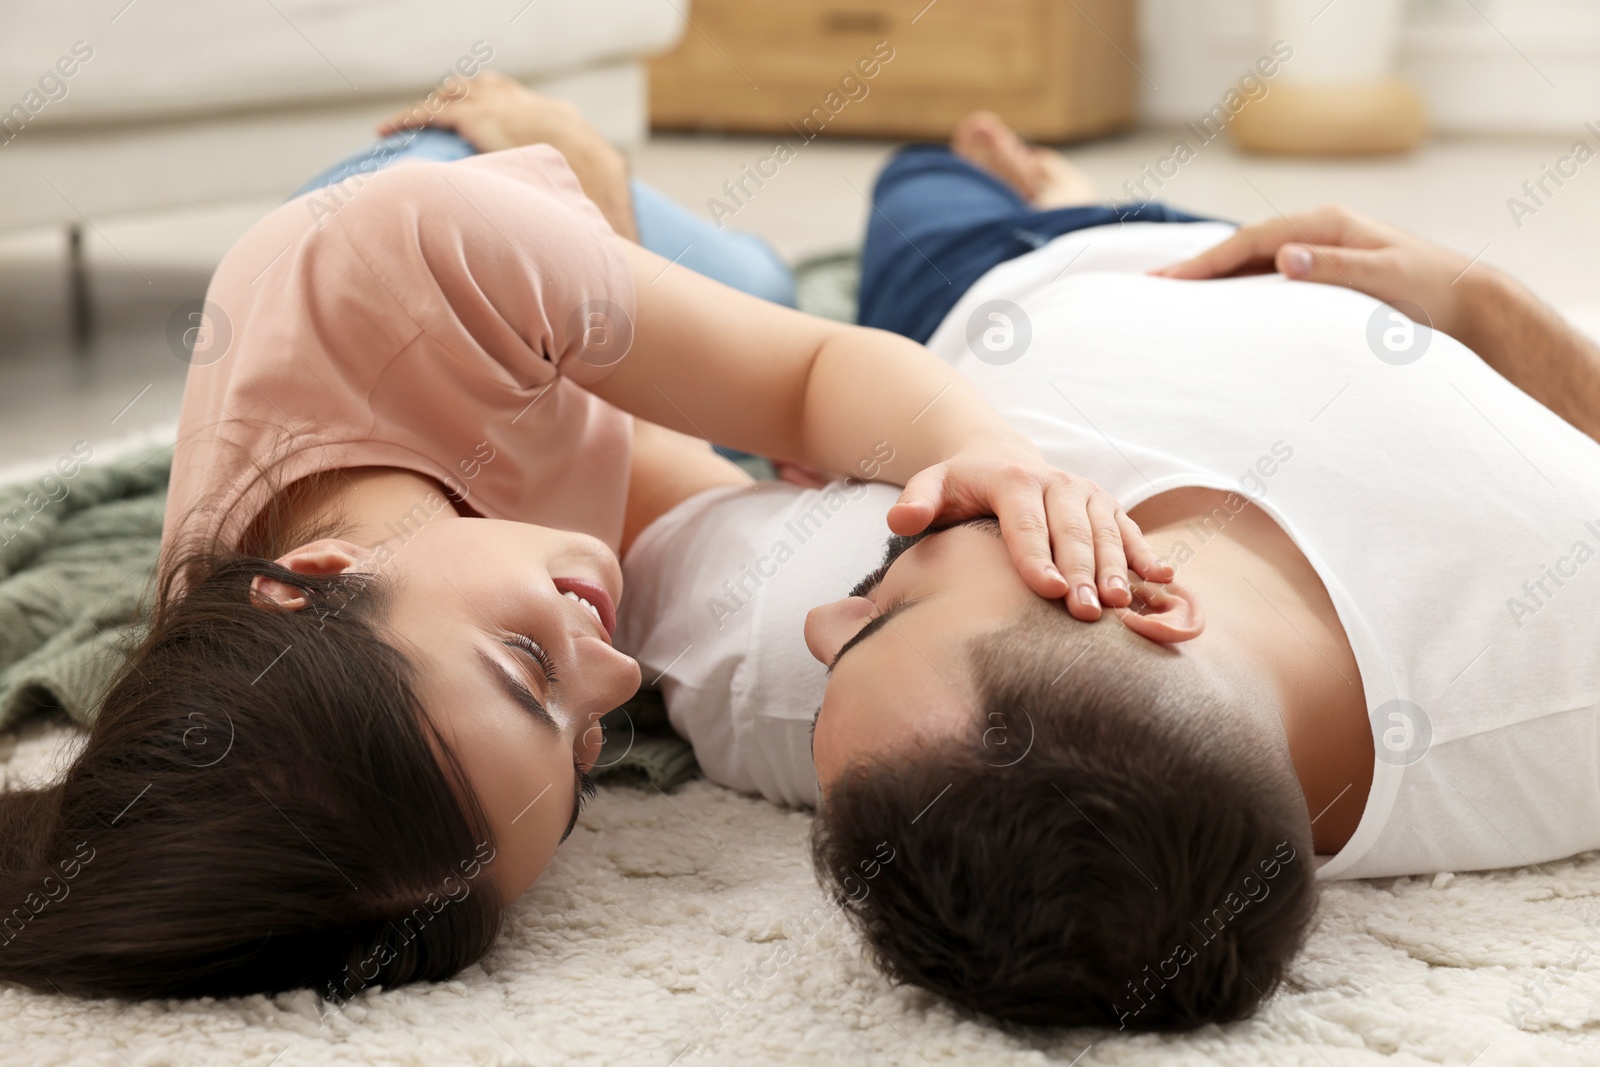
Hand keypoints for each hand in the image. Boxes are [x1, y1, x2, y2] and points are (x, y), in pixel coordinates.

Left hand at [376, 72, 636, 239]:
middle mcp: (527, 104)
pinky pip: (431, 114)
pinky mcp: (476, 117)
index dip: (504, 109)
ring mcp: (501, 107)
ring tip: (414, 120)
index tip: (491, 120)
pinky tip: (387, 131)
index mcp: (558, 117)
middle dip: (466, 97)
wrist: (596, 175)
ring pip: (455, 94)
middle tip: (447, 112)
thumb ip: (583, 204)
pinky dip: (408, 119)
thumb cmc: (604, 197)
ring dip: (435, 105)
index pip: (524, 104)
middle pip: (488, 88)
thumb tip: (595, 237)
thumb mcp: (597, 195)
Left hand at [886, 441, 1173, 620]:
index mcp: (1013, 481)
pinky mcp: (1105, 505)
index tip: (1048, 590)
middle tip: (1085, 612)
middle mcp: (1055, 483)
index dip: (1037, 557)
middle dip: (1081, 572)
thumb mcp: (932, 485)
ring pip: (1104, 533)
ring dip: (1115, 568)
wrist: (999, 457)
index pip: (1025, 524)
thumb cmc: (961, 485)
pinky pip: (1128, 530)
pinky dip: (1146, 554)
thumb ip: (916, 501)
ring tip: (1118, 604)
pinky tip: (1162, 579)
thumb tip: (901, 519)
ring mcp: (1085, 493)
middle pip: (1070, 533)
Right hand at [1150, 204, 1477, 339]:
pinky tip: (1218, 304)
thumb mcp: (1387, 277)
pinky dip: (1236, 288)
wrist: (1469, 302)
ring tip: (1171, 297)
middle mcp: (1316, 232)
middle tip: (1150, 289)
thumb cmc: (1432, 291)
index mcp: (1325, 225)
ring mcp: (1318, 251)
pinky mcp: (1323, 273)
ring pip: (1251, 262)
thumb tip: (1281, 258)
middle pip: (1241, 248)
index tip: (1166, 283)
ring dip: (1212, 278)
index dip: (1206, 262)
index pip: (1250, 241)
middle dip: (1196, 268)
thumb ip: (1335, 268)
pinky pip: (1267, 278)